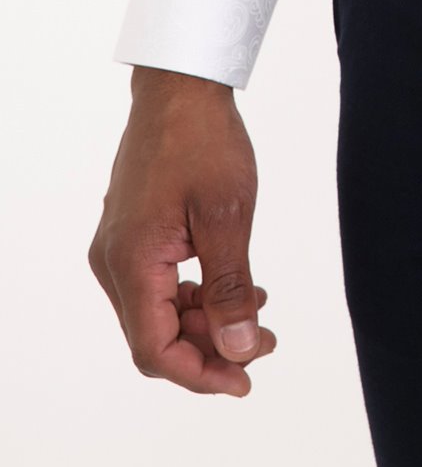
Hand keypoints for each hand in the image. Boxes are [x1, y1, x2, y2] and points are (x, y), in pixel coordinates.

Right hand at [88, 66, 278, 394]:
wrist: (181, 86)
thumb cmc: (204, 140)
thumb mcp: (229, 216)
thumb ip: (230, 288)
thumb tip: (238, 348)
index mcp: (131, 261)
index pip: (155, 349)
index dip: (199, 374)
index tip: (244, 379)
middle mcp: (113, 261)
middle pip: (154, 336)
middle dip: (209, 349)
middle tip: (263, 344)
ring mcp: (118, 247)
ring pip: (157, 312)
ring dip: (205, 321)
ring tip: (258, 313)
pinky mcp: (131, 233)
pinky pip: (157, 285)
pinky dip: (194, 295)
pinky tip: (234, 287)